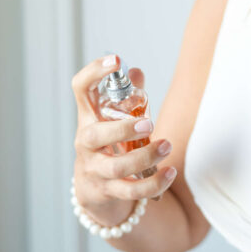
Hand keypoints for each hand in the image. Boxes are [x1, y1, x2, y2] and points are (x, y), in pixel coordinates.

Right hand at [71, 55, 177, 225]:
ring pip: (117, 167)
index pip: (80, 88)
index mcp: (88, 117)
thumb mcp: (113, 120)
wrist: (93, 190)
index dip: (94, 72)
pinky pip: (131, 192)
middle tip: (149, 124)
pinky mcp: (108, 191)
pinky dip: (154, 184)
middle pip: (95, 135)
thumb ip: (128, 96)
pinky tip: (170, 172)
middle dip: (123, 129)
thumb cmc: (108, 145)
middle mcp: (86, 142)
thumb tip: (137, 72)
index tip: (115, 60)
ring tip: (167, 146)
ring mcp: (94, 169)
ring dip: (146, 157)